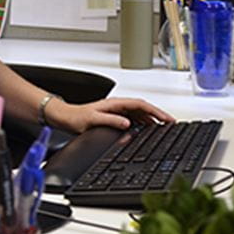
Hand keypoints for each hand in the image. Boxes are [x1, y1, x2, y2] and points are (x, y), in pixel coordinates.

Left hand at [49, 96, 175, 133]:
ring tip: (163, 128)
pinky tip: (146, 130)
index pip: (141, 105)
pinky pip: (133, 118)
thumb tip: (127, 123)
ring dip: (152, 119)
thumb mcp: (93, 120)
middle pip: (143, 108)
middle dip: (158, 115)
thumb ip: (111, 121)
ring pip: (139, 113)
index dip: (156, 112)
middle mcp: (117, 106)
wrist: (63, 117)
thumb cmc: (75, 117)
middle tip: (171, 124)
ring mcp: (115, 111)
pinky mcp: (113, 117)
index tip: (167, 119)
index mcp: (115, 104)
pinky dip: (143, 123)